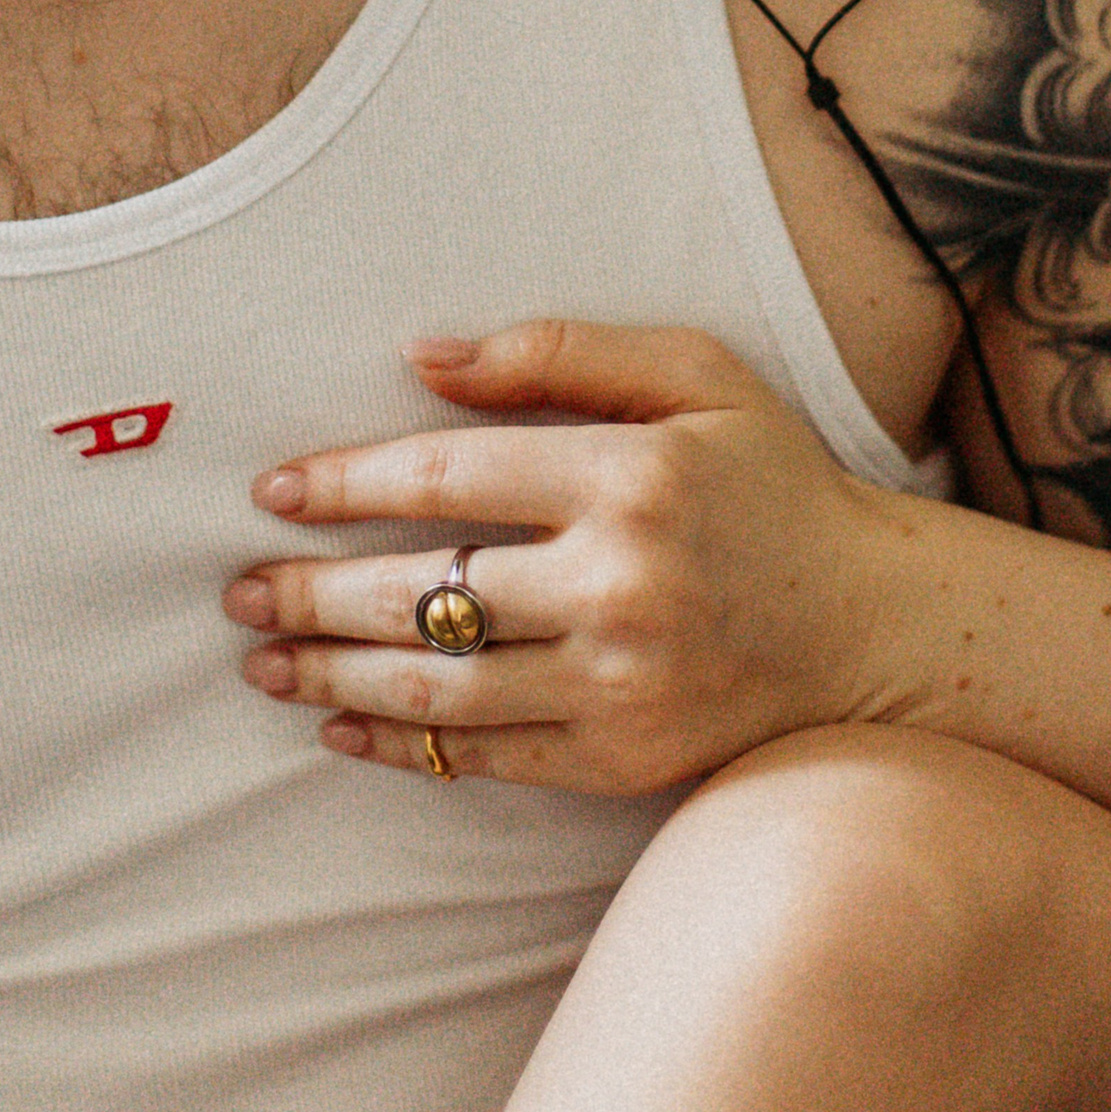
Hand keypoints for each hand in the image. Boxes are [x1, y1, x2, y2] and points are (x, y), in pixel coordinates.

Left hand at [224, 321, 908, 792]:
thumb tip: (423, 354)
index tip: (272, 490)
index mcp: (627, 475)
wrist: (874, 626)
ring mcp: (619, 681)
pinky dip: (403, 745)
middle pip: (423, 591)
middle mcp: (618, 583)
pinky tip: (341, 725)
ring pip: (439, 684)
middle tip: (236, 592)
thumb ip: (558, 354)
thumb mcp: (693, 374)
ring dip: (333, 674)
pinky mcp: (624, 757)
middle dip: (310, 591)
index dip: (346, 483)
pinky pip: (485, 756)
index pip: (448, 475)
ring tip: (263, 660)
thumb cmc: (771, 481)